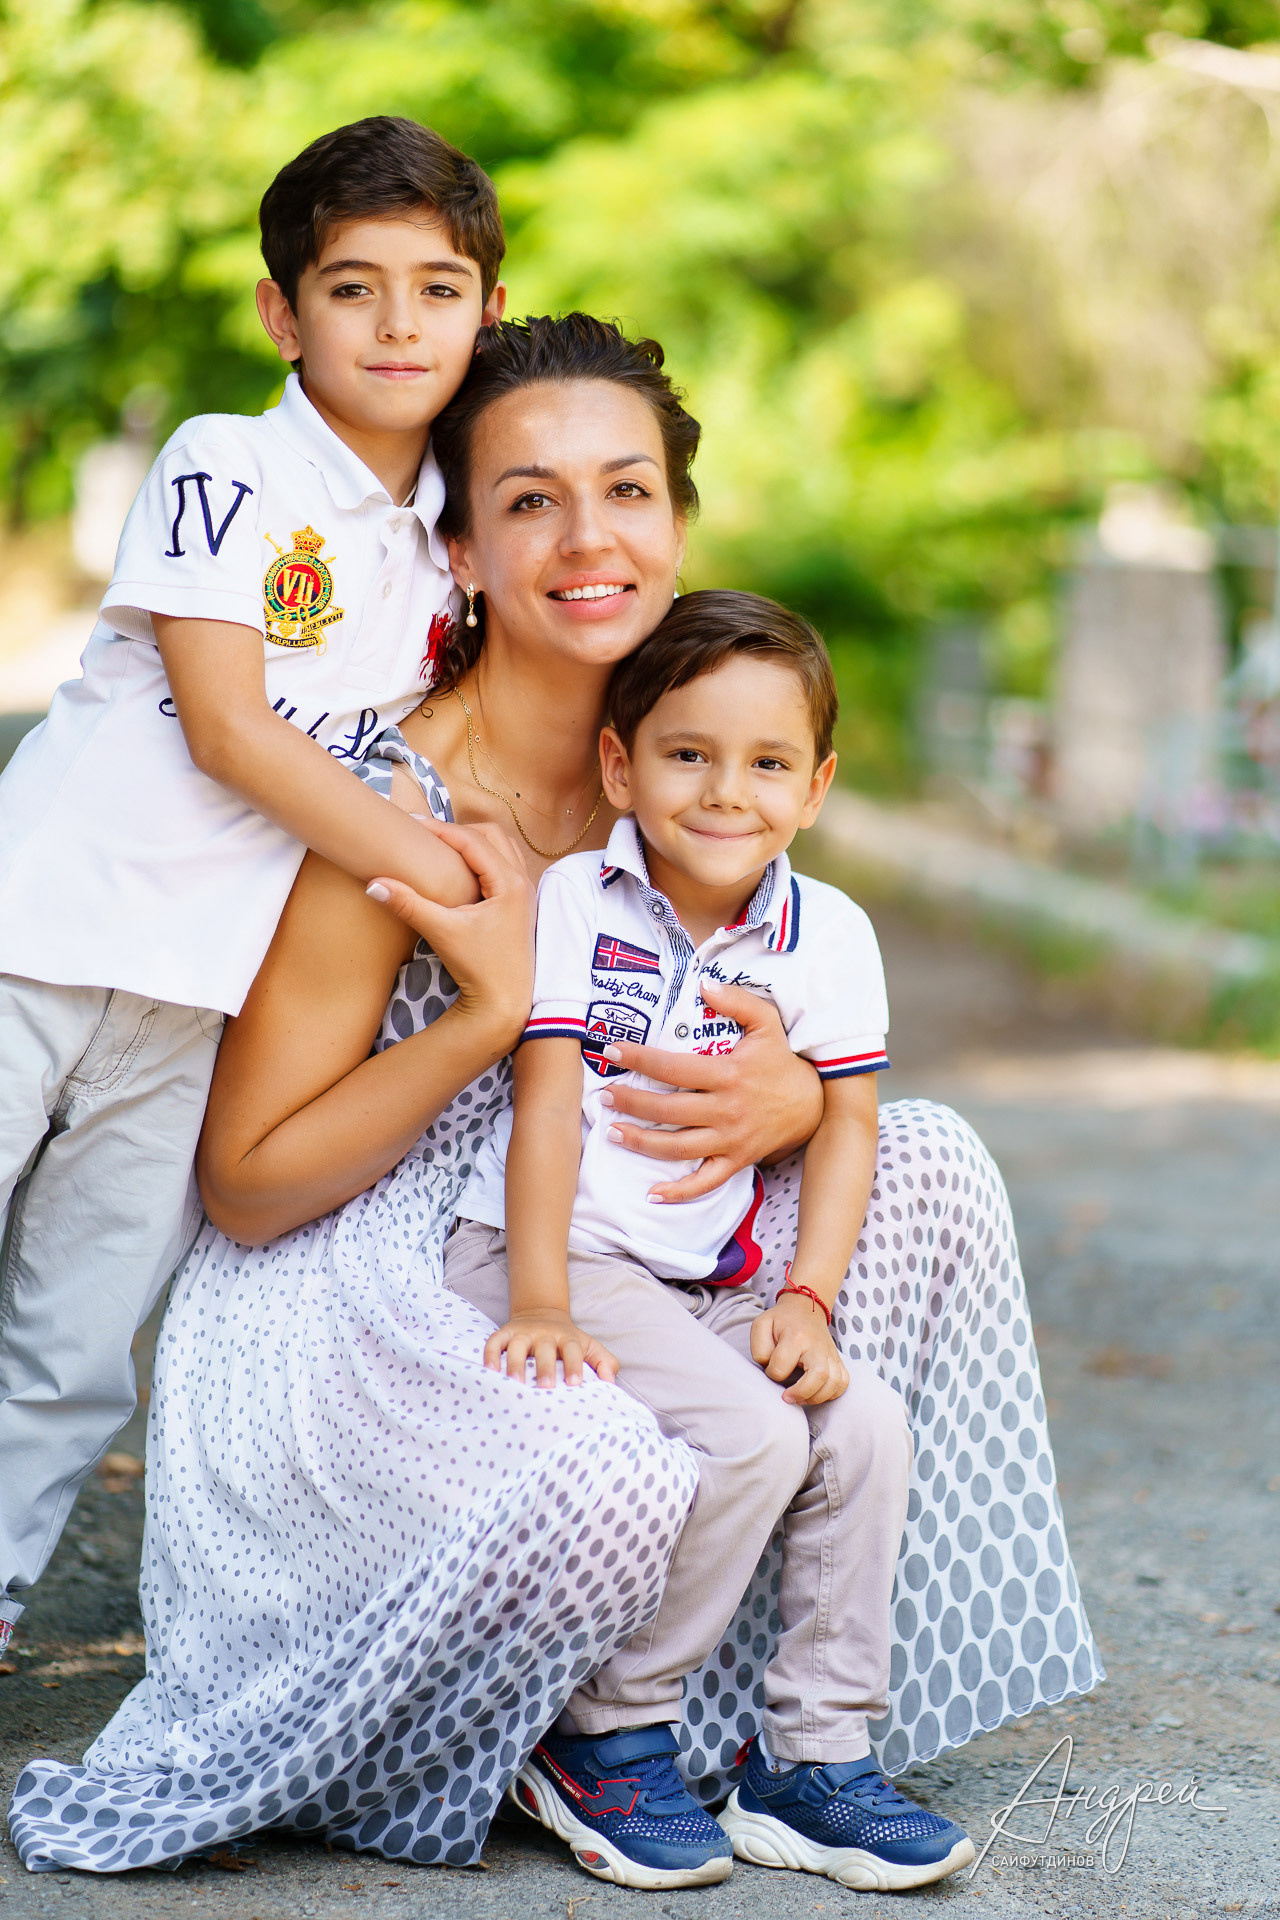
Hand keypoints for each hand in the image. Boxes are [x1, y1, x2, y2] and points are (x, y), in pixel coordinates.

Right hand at [367, 819, 533, 1040]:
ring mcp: (525, 893)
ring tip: (442, 847)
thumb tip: (372, 884)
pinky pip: (505, 864)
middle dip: (458, 830)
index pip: (472, 840)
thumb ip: (408, 904)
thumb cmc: (478, 968)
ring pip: (501, 848)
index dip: (440, 829)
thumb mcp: (441, 932)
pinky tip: (461, 870)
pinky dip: (484, 857)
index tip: (412, 824)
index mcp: (509, 883)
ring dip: (474, 841)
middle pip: (491, 835)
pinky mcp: (520, 905)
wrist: (504, 1002)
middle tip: (426, 834)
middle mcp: (523, 882)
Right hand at [483, 1309, 619, 1388]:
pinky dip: (489, 1354)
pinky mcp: (505, 1333)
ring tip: (515, 1382)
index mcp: (567, 1338)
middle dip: (545, 1367)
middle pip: (544, 1348)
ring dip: (515, 1363)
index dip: (574, 1365)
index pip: (572, 1349)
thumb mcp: (590, 1347)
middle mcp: (544, 1334)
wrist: (542, 1313)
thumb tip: (611, 1384)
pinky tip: (489, 1371)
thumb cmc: (568, 1342)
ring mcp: (523, 1333)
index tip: (575, 1384)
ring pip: (517, 1346)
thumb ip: (605, 1363)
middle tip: (545, 1387)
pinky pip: (494, 1341)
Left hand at [601, 978, 823, 1201]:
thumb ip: (737, 1001)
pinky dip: (679, 1192)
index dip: (639, 1059)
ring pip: (678, 1147)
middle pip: (668, 1110)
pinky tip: (651, 1193)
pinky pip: (705, 1182)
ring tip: (613, 1132)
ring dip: (641, 1142)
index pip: (674, 1068)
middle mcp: (726, 1110)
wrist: (812, 1105)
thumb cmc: (781, 1062)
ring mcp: (730, 1140)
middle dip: (631, 1102)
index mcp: (728, 1075)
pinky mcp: (736, 1161)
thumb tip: (704, 984)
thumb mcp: (768, 1023)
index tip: (612, 1052)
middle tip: (604, 1096)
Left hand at [750, 1292, 848, 1404]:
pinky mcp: (838, 1361)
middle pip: (820, 1375)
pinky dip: (832, 1394)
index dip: (772, 1374)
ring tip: (801, 1398)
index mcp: (796, 1337)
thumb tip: (769, 1369)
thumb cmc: (781, 1321)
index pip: (782, 1367)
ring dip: (817, 1397)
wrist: (805, 1309)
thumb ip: (759, 1349)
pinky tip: (816, 1393)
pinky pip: (843, 1383)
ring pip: (835, 1382)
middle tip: (788, 1397)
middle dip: (802, 1393)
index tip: (770, 1370)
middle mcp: (817, 1346)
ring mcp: (830, 1354)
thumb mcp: (761, 1325)